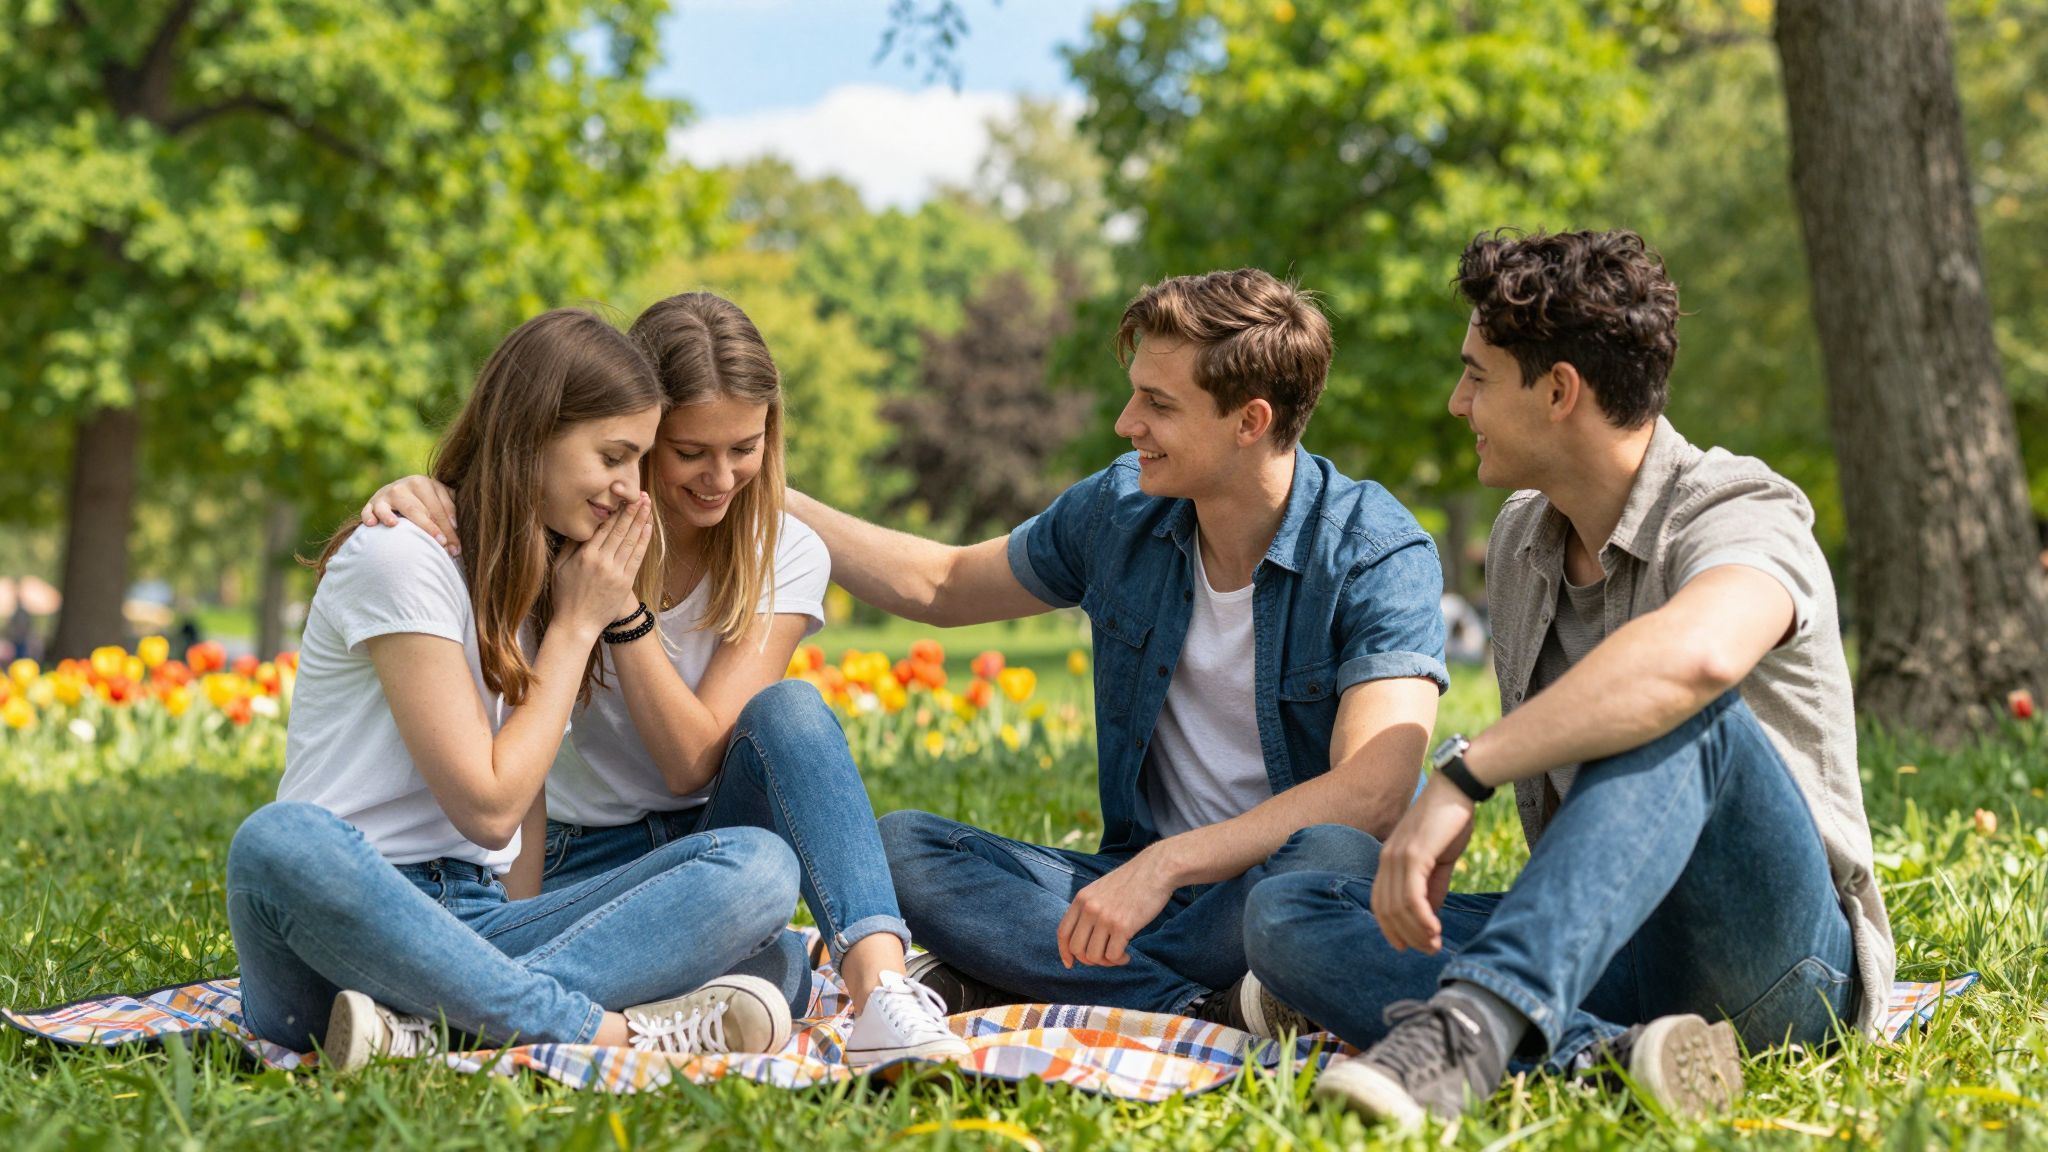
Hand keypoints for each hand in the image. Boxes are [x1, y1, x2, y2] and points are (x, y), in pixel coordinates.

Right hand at [361, 475, 460, 556]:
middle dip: (431, 529)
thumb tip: (458, 530)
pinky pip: (370, 510)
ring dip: (396, 515)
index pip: (439, 508)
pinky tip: (373, 524)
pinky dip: (370, 516)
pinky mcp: (373, 503)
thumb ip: (449, 509)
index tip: (455, 546)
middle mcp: (406, 485)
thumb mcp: (438, 500)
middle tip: (441, 546)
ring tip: (395, 525)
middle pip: (420, 509)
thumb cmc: (424, 502)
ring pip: (396, 506)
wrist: (397, 495)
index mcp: (425, 483)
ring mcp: (388, 493)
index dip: (449, 527)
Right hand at [551, 493, 652, 634]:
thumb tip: (577, 528)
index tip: (623, 497)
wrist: (577, 624)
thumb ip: (569, 547)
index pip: (604, 527)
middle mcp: (602, 561)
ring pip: (630, 541)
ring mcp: (615, 571)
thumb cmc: (565, 596)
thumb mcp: (559, 568)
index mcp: (585, 555)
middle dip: (631, 510)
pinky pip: (637, 557)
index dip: (615, 511)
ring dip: (640, 521)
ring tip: (648, 506)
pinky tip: (648, 528)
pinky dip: (643, 541)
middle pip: (620, 530)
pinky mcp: (625, 582)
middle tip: (641, 494)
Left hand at [1056, 850, 1176, 967]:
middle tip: (1105, 958)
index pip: (1063, 932)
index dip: (1064, 952)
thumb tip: (1085, 938)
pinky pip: (1112, 956)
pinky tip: (1127, 954)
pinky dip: (1119, 960)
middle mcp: (1089, 908)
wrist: (1156, 870)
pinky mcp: (1122, 926)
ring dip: (1106, 962)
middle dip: (1089, 960)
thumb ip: (1090, 908)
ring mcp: (1104, 917)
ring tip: (1119, 955)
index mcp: (1082, 898)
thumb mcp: (1102, 889)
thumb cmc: (1133, 882)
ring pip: (1094, 956)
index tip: (1070, 964)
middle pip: (1076, 948)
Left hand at [1371, 774, 1477, 954]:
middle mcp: (1387, 859)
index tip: (1409, 946)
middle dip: (1406, 936)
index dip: (1391, 928)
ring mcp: (1398, 857)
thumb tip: (1431, 913)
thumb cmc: (1450, 820)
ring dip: (1416, 932)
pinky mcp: (1414, 855)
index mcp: (1389, 859)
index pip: (1380, 902)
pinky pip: (1412, 896)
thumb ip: (1433, 885)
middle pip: (1386, 910)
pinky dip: (1422, 918)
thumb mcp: (1440, 859)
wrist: (1457, 788)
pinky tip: (1435, 930)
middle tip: (1429, 950)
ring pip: (1398, 907)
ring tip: (1434, 945)